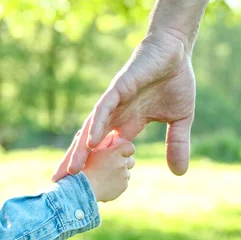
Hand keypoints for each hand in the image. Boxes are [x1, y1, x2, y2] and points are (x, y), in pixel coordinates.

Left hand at [52, 28, 195, 180]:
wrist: (175, 51)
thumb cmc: (175, 80)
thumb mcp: (180, 120)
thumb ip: (177, 145)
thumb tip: (179, 173)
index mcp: (128, 124)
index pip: (106, 151)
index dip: (95, 168)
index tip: (85, 188)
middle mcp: (115, 116)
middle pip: (89, 143)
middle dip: (76, 163)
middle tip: (61, 185)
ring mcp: (114, 102)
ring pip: (92, 129)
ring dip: (81, 150)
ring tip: (71, 170)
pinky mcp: (118, 88)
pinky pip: (104, 109)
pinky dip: (97, 126)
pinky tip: (90, 142)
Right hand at [82, 131, 135, 201]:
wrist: (85, 187)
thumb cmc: (86, 167)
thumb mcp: (93, 151)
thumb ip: (105, 144)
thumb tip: (113, 138)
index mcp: (115, 152)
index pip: (130, 147)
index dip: (125, 150)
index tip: (119, 152)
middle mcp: (123, 163)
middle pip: (130, 160)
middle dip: (123, 161)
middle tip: (111, 164)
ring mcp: (124, 176)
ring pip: (126, 172)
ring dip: (119, 173)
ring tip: (105, 175)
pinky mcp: (123, 186)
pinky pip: (123, 183)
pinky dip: (117, 183)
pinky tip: (105, 183)